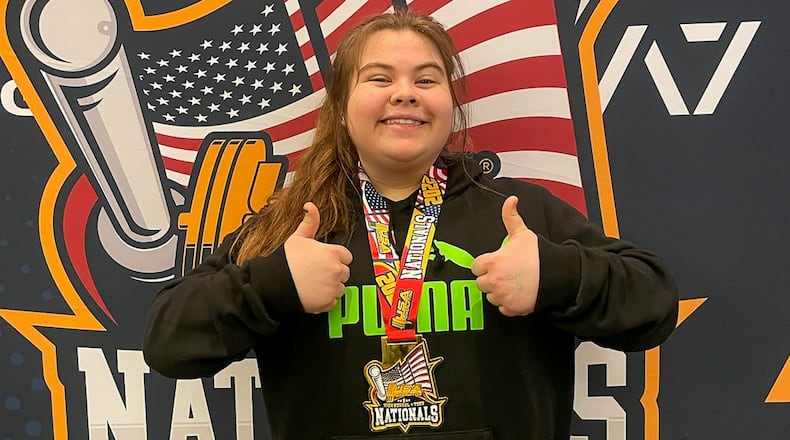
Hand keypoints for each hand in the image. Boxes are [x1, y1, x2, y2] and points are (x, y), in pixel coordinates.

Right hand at [284, 202, 352, 312]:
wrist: (273, 283)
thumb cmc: (286, 260)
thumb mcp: (298, 237)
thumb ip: (310, 222)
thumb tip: (310, 206)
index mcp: (332, 253)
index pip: (346, 256)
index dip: (335, 258)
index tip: (324, 260)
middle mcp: (336, 270)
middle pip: (345, 272)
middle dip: (334, 272)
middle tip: (317, 272)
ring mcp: (333, 287)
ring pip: (340, 287)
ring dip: (331, 286)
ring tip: (314, 283)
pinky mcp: (328, 302)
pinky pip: (333, 301)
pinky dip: (325, 299)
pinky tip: (313, 293)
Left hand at [471, 196, 539, 316]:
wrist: (557, 274)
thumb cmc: (539, 254)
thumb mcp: (523, 233)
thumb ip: (511, 217)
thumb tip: (511, 200)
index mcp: (492, 262)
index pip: (475, 267)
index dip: (485, 265)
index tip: (495, 263)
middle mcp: (494, 281)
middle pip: (481, 283)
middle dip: (490, 278)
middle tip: (505, 273)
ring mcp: (502, 296)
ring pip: (491, 296)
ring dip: (498, 292)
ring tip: (513, 283)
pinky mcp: (512, 308)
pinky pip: (503, 308)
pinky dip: (508, 304)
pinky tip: (518, 294)